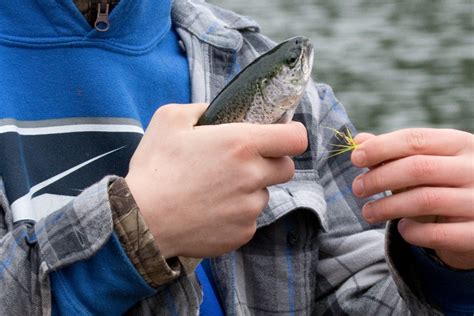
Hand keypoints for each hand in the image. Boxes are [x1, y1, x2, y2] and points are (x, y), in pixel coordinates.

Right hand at [125, 103, 307, 258]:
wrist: (141, 221)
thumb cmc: (154, 168)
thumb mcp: (170, 119)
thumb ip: (202, 109)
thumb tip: (216, 112)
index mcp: (241, 143)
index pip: (295, 138)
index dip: (292, 134)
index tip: (282, 135)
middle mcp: (252, 176)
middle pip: (286, 168)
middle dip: (272, 162)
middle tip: (243, 163)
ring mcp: (249, 208)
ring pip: (263, 194)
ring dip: (249, 190)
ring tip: (214, 191)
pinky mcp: (242, 233)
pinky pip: (248, 219)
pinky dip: (235, 214)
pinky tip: (209, 211)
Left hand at [350, 128, 473, 268]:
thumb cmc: (444, 183)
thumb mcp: (425, 161)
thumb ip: (392, 152)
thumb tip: (359, 140)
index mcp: (461, 144)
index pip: (415, 140)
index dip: (381, 148)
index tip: (355, 158)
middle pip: (418, 168)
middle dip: (380, 178)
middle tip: (357, 188)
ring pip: (425, 200)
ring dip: (387, 207)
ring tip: (368, 212)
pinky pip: (438, 234)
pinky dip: (413, 232)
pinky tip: (402, 229)